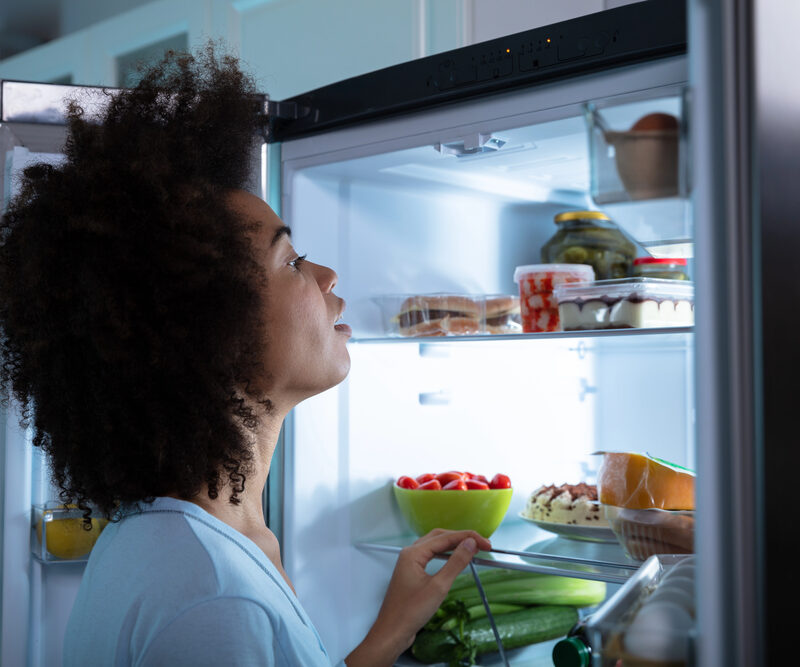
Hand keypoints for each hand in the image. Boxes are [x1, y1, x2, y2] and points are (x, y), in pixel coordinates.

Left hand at [345, 529, 491, 666]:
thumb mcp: (439, 587)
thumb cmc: (411, 612)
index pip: (445, 538)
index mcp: (413, 553)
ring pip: (435, 545)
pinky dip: (446, 554)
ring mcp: (410, 563)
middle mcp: (410, 553)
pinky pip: (431, 556)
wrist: (392, 632)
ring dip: (454, 544)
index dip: (468, 537)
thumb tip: (470, 544)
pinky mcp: (412, 573)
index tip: (486, 543)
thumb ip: (456, 563)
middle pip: (439, 537)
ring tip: (472, 548)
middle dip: (461, 538)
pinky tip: (455, 559)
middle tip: (482, 544)